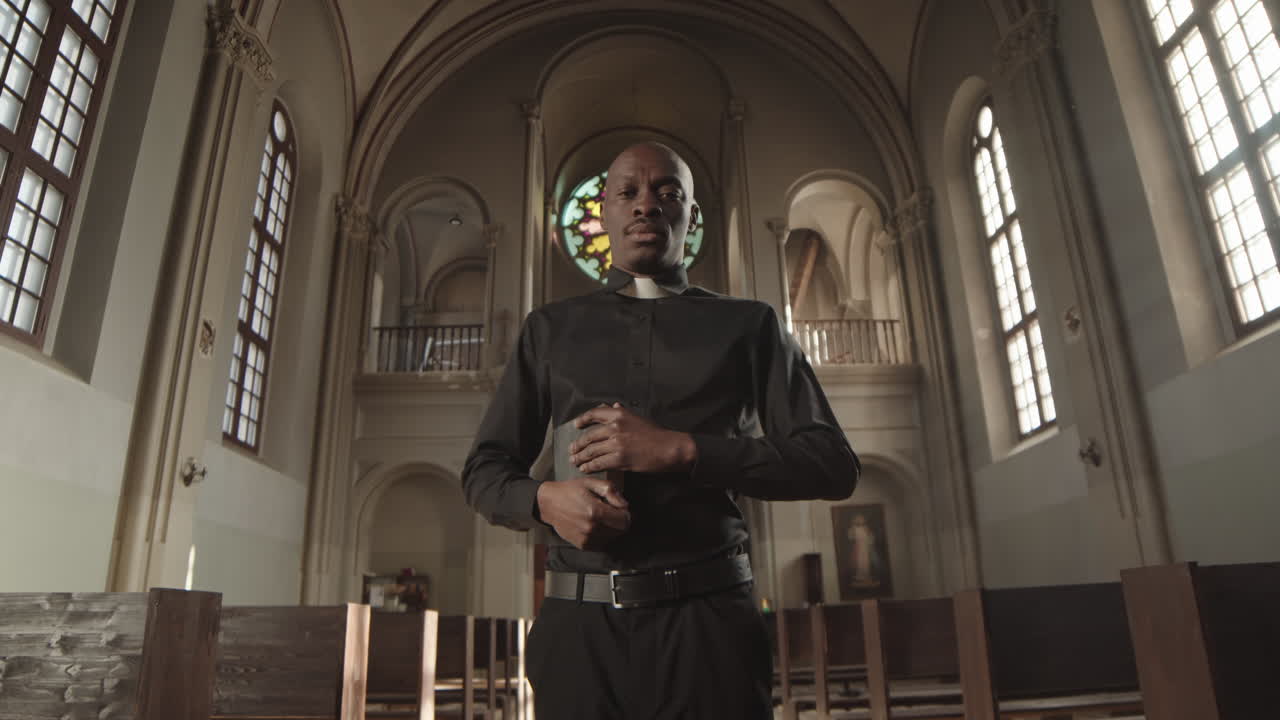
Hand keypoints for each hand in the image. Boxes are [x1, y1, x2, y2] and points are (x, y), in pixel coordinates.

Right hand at [536, 476, 630, 549]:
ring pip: (612, 538)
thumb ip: (611, 491)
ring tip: (599, 518)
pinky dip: (601, 535)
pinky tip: (593, 525)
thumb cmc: (569, 491)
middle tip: (609, 512)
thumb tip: (625, 505)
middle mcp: (591, 528)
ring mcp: (586, 538)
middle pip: (620, 531)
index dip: (625, 513)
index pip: (625, 521)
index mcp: (595, 512)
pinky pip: (601, 543)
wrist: (549, 504)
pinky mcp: (582, 545)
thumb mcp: (591, 483)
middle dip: (619, 521)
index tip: (619, 508)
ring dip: (610, 529)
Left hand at [569, 403, 696, 474]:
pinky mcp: (619, 459)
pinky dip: (589, 467)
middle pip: (589, 436)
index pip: (594, 414)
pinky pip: (598, 463)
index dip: (582, 420)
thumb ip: (623, 412)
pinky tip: (586, 469)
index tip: (576, 425)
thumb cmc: (657, 434)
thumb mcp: (638, 418)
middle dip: (578, 445)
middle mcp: (615, 427)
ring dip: (581, 458)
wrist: (669, 448)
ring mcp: (616, 443)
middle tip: (572, 450)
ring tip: (576, 461)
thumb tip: (612, 405)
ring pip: (591, 451)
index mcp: (619, 414)